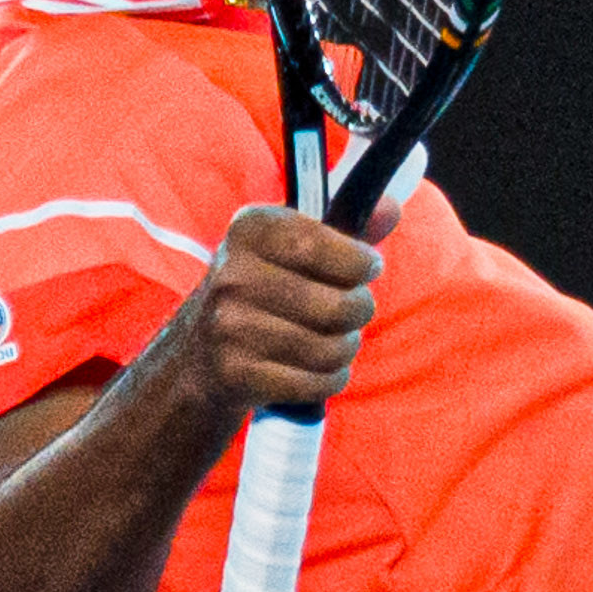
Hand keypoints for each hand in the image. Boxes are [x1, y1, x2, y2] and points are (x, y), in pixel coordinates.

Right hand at [180, 206, 381, 414]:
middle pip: (336, 305)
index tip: (369, 268)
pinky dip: (331, 379)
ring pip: (330, 349)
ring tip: (338, 340)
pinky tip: (321, 369)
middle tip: (354, 310)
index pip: (317, 245)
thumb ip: (348, 228)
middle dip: (360, 310)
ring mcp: (230, 328)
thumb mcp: (295, 245)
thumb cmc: (266, 288)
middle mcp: (232, 276)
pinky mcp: (237, 375)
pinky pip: (315, 383)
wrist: (201, 353)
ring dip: (346, 348)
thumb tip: (391, 208)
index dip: (359, 263)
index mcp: (248, 230)